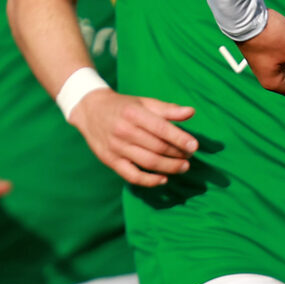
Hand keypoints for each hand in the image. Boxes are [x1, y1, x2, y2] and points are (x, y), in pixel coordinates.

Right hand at [70, 88, 197, 187]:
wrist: (90, 111)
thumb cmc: (123, 106)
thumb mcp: (144, 102)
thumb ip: (167, 109)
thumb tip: (191, 112)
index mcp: (134, 113)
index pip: (161, 128)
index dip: (180, 139)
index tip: (194, 146)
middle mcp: (124, 131)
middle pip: (157, 147)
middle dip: (177, 154)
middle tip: (190, 156)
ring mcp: (116, 148)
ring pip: (148, 162)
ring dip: (169, 167)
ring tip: (183, 167)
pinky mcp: (110, 161)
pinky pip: (132, 176)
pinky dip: (149, 181)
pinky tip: (164, 179)